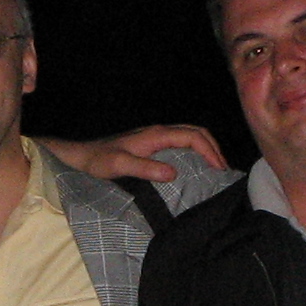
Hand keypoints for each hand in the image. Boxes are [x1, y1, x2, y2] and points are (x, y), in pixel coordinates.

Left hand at [51, 124, 227, 179]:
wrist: (82, 155)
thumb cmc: (98, 161)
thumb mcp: (120, 166)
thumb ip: (145, 168)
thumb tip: (173, 173)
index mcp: (156, 135)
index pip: (192, 136)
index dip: (210, 151)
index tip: (220, 169)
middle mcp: (159, 132)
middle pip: (196, 133)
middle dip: (214, 148)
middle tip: (224, 171)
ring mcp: (156, 137)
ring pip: (190, 136)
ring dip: (206, 149)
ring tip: (216, 169)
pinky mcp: (152, 145)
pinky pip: (182, 143)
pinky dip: (196, 151)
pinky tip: (196, 168)